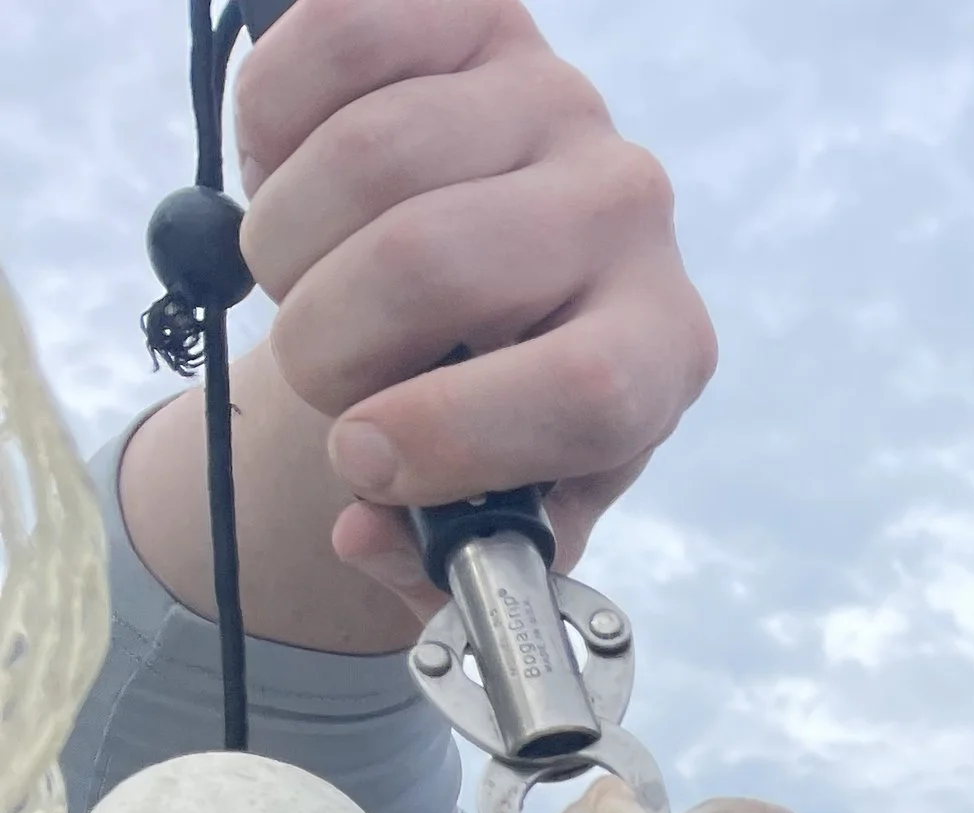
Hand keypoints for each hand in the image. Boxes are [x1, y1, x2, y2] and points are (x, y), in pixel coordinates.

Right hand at [235, 0, 717, 605]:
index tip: (361, 462)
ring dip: (285, 245)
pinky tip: (290, 175)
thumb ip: (445, 555)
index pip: (582, 393)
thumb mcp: (498, 506)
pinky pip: (334, 37)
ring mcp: (553, 97)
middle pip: (433, 262)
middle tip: (313, 375)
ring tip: (301, 282)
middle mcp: (630, 212)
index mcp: (660, 352)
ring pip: (365, 157)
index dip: (450, 438)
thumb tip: (367, 535)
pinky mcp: (472, 13)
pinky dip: (272, 122)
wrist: (489, 284)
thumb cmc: (499, 408)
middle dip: (329, 342)